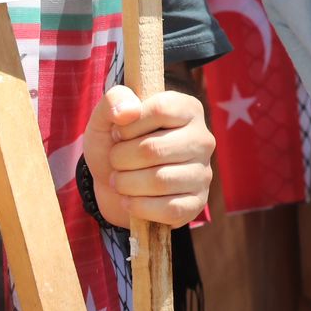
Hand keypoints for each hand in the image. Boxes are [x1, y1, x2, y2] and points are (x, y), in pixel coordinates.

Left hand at [81, 86, 214, 228]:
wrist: (114, 185)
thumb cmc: (116, 145)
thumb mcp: (106, 119)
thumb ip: (114, 102)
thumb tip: (128, 112)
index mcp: (188, 110)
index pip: (161, 110)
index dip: (129, 125)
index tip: (120, 133)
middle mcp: (203, 139)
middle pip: (153, 149)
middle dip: (120, 159)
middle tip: (115, 162)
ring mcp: (203, 172)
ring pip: (159, 181)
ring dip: (126, 184)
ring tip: (120, 181)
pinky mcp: (197, 202)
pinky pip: (169, 209)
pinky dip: (139, 207)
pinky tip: (131, 200)